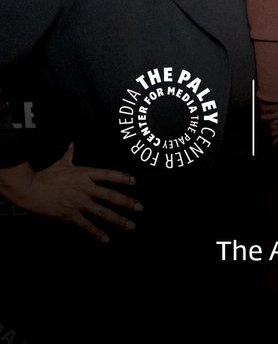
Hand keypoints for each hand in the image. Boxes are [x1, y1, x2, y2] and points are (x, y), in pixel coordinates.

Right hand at [0, 144, 139, 241]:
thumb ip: (69, 154)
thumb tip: (72, 144)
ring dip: (118, 220)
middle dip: (127, 203)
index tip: (136, 182)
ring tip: (130, 226)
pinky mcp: (70, 215)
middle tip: (140, 208)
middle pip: (111, 196)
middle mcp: (86, 188)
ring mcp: (79, 203)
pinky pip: (87, 226)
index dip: (123, 178)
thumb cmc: (45, 175)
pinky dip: (97, 233)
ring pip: (103, 212)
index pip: (109, 175)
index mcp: (85, 174)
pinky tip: (106, 239)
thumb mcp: (61, 163)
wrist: (30, 189)